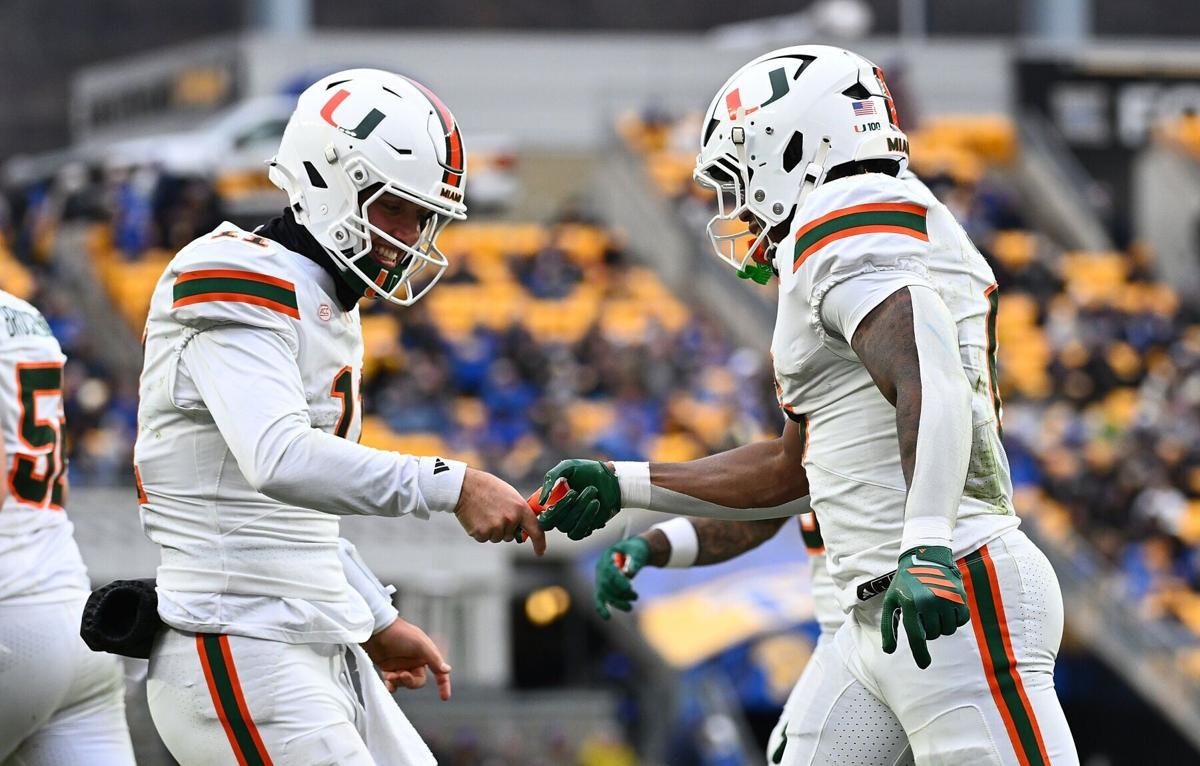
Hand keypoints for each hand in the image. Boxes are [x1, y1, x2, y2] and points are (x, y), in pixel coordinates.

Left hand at [362, 617, 451, 699]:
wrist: (377, 630)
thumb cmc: (400, 634)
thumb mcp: (420, 645)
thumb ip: (434, 659)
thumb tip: (447, 670)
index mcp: (426, 654)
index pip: (438, 672)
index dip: (443, 684)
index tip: (444, 697)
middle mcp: (415, 661)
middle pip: (418, 681)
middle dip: (410, 681)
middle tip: (401, 675)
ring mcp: (402, 665)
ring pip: (405, 683)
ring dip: (398, 682)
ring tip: (390, 675)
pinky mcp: (389, 668)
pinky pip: (393, 683)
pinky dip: (391, 685)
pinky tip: (388, 683)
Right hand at [454, 468, 546, 554]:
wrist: (465, 486)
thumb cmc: (488, 488)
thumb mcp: (510, 495)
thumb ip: (518, 511)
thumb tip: (523, 526)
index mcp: (521, 508)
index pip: (536, 530)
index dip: (539, 543)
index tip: (540, 552)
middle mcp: (511, 520)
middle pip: (510, 536)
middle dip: (503, 528)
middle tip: (493, 511)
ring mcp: (496, 527)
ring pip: (497, 538)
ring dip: (491, 530)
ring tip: (484, 512)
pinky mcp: (482, 533)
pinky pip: (484, 538)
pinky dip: (480, 531)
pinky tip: (476, 517)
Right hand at [536, 459, 621, 540]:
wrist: (609, 477)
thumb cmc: (586, 470)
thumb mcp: (567, 467)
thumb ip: (551, 478)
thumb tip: (542, 501)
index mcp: (550, 501)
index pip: (538, 515)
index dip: (540, 513)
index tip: (549, 502)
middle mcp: (558, 515)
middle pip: (551, 522)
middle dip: (563, 507)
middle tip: (575, 491)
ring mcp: (571, 523)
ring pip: (566, 526)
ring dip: (579, 510)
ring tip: (592, 491)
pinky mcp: (585, 528)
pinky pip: (580, 532)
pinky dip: (587, 518)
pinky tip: (595, 504)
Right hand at [594, 537, 650, 619]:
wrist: (634, 552)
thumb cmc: (637, 551)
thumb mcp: (638, 552)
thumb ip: (635, 561)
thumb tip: (629, 573)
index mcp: (608, 557)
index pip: (610, 572)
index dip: (618, 581)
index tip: (629, 587)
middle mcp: (601, 568)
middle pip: (606, 584)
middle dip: (620, 593)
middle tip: (636, 596)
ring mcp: (601, 578)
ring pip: (605, 594)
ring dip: (618, 601)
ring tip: (633, 602)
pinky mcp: (604, 587)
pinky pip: (600, 599)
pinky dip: (602, 608)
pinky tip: (607, 617)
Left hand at [881, 545, 969, 668]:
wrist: (926, 557)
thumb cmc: (905, 583)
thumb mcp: (892, 601)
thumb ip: (889, 626)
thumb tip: (888, 650)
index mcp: (910, 603)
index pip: (916, 636)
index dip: (920, 654)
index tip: (924, 665)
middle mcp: (929, 602)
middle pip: (933, 635)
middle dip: (927, 630)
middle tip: (923, 615)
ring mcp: (946, 598)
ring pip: (947, 630)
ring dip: (941, 625)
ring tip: (933, 610)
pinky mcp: (960, 596)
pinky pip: (961, 621)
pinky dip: (955, 619)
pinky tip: (946, 608)